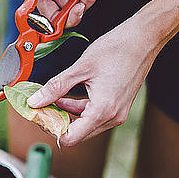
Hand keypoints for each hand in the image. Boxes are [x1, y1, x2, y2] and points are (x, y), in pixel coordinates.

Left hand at [26, 15, 159, 145]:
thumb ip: (56, 87)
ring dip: (66, 116)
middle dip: (56, 122)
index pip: (70, 137)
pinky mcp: (118, 106)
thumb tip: (36, 101)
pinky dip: (78, 109)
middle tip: (40, 108)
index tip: (39, 116)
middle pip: (77, 134)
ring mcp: (117, 112)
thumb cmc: (117, 49)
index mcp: (103, 110)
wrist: (142, 39)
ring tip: (49, 101)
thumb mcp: (80, 68)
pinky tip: (64, 98)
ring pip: (85, 125)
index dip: (50, 129)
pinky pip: (93, 115)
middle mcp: (112, 116)